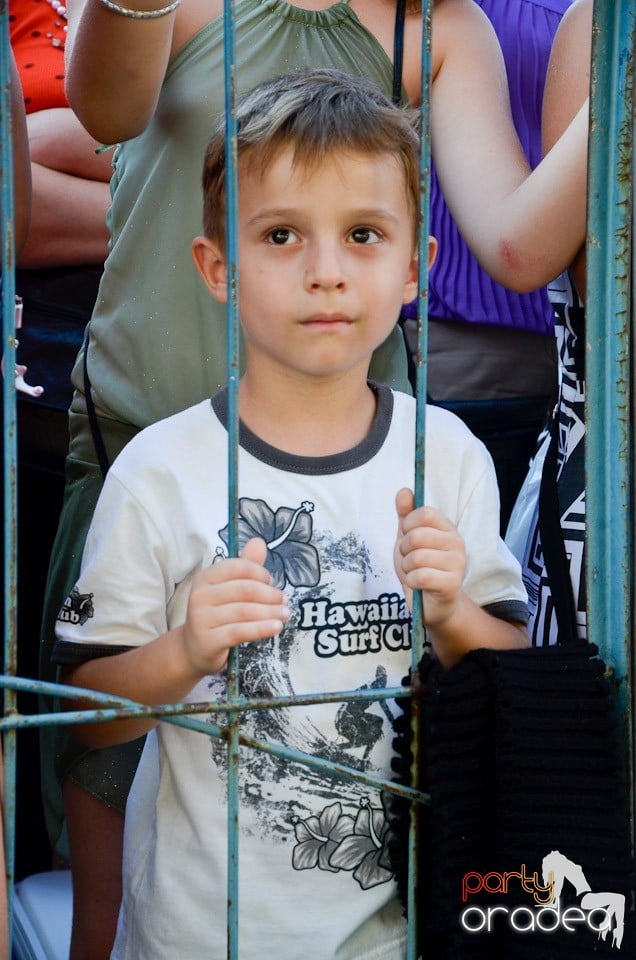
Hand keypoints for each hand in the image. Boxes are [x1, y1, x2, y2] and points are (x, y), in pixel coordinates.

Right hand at [181, 537, 288, 676]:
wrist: (195, 648)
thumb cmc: (218, 613)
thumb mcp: (229, 588)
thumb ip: (245, 566)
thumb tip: (259, 541)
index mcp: (205, 577)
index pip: (237, 567)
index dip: (260, 573)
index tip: (272, 582)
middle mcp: (199, 595)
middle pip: (244, 590)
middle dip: (269, 594)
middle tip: (284, 600)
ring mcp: (201, 618)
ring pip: (244, 611)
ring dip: (270, 612)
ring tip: (284, 614)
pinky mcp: (208, 640)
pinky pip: (240, 631)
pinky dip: (262, 628)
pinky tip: (276, 627)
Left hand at [394, 488, 465, 626]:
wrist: (431, 603)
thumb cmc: (420, 568)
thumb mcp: (408, 539)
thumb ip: (406, 515)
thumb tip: (404, 491)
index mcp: (447, 528)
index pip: (424, 513)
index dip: (408, 524)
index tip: (407, 536)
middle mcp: (457, 543)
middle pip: (417, 535)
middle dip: (404, 550)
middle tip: (410, 559)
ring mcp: (457, 564)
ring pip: (416, 558)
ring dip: (406, 568)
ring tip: (415, 573)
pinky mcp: (452, 585)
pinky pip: (420, 577)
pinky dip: (411, 582)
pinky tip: (417, 584)